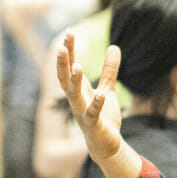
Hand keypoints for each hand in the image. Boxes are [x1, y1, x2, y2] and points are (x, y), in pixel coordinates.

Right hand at [56, 33, 139, 177]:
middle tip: (62, 45)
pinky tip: (102, 93)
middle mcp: (76, 100)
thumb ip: (110, 70)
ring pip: (73, 96)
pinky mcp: (93, 125)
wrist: (106, 145)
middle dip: (63, 63)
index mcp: (79, 90)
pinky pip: (92, 113)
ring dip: (75, 81)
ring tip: (79, 66)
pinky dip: (96, 104)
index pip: (70, 66)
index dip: (69, 51)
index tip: (69, 32)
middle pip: (65, 79)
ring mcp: (82, 112)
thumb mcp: (107, 89)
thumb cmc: (103, 117)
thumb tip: (114, 46)